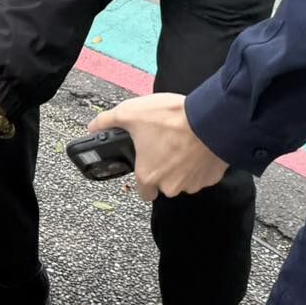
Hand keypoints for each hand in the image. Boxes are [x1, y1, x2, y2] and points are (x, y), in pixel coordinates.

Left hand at [89, 93, 226, 202]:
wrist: (210, 119)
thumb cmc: (171, 119)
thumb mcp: (130, 113)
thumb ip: (108, 121)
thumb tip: (94, 126)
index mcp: (148, 176)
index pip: (143, 192)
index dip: (144, 178)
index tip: (147, 164)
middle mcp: (170, 186)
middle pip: (164, 184)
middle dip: (165, 169)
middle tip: (166, 145)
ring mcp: (192, 184)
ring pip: (184, 180)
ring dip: (183, 166)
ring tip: (183, 142)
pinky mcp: (211, 178)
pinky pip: (203, 174)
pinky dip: (200, 163)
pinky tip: (199, 146)